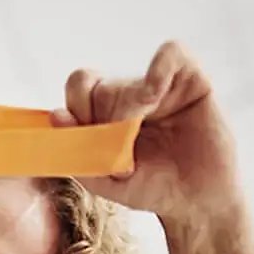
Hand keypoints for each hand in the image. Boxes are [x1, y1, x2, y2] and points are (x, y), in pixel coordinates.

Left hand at [53, 41, 241, 221]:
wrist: (196, 200)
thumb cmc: (151, 188)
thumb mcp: (106, 182)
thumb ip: (78, 155)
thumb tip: (57, 116)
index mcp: (103, 115)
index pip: (77, 88)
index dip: (77, 106)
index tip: (88, 132)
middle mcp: (128, 97)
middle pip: (96, 86)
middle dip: (103, 118)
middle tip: (122, 144)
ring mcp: (159, 87)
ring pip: (126, 78)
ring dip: (127, 103)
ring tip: (140, 124)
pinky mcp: (191, 81)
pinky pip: (172, 52)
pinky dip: (160, 67)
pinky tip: (156, 95)